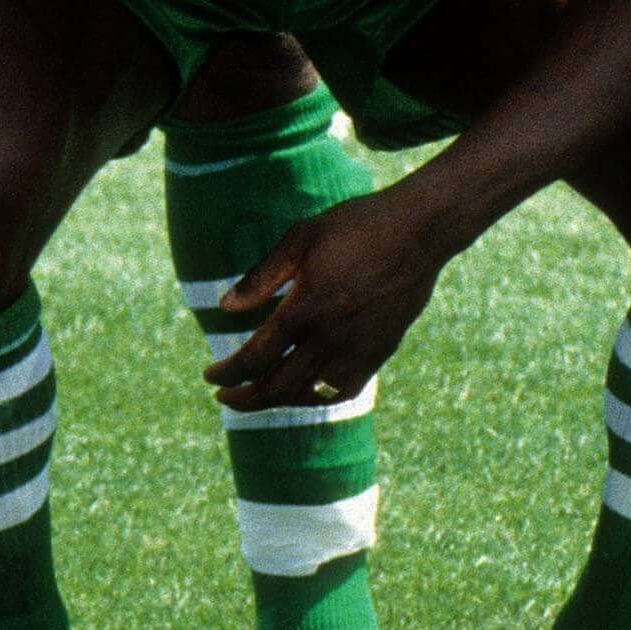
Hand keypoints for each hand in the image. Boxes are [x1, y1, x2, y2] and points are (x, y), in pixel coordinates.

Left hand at [205, 185, 454, 413]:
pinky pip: (345, 388)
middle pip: (279, 387)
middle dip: (246, 398)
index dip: (227, 374)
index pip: (254, 358)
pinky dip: (318, 397)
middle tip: (224, 397)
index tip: (210, 376)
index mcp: (304, 309)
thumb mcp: (298, 239)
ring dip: (280, 402)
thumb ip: (260, 278)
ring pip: (312, 395)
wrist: (419, 231)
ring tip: (259, 396)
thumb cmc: (354, 227)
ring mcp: (360, 348)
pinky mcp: (382, 350)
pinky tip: (304, 390)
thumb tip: (224, 308)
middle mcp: (331, 337)